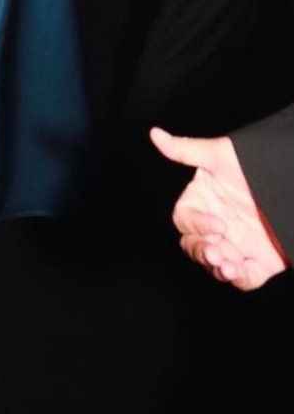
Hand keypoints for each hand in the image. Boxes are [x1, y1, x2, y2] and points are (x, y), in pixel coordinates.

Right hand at [150, 128, 287, 289]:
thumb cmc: (256, 164)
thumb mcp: (221, 155)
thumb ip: (186, 150)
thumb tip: (155, 133)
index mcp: (203, 201)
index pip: (185, 219)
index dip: (196, 224)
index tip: (217, 225)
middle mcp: (217, 223)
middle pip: (194, 245)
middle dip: (202, 251)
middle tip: (216, 252)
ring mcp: (237, 243)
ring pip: (216, 264)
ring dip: (217, 268)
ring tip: (228, 266)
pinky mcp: (259, 261)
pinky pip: (245, 278)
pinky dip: (240, 279)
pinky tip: (239, 273)